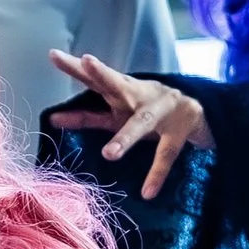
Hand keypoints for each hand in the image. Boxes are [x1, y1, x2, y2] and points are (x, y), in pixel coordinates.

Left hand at [47, 52, 209, 197]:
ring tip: (110, 154)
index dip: (74, 69)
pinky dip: (157, 174)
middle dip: (101, 74)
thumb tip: (52, 118)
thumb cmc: (148, 110)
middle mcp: (137, 96)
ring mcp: (159, 112)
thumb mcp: (118, 111)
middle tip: (86, 62)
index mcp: (121, 91)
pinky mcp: (178, 132)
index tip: (53, 56)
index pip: (94, 78)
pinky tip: (148, 192)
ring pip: (141, 123)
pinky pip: (166, 155)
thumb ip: (88, 116)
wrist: (196, 110)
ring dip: (126, 137)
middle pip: (117, 83)